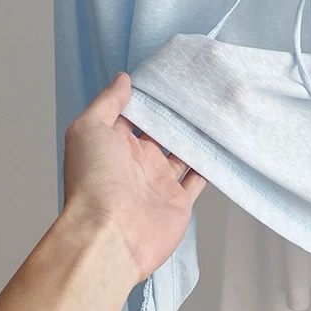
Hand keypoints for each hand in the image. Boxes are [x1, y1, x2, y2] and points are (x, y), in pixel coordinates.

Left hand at [62, 72, 206, 285]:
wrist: (110, 234)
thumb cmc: (94, 180)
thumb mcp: (89, 129)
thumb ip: (107, 103)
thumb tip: (123, 79)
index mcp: (114, 143)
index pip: (134, 114)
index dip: (149, 96)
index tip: (169, 76)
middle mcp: (136, 161)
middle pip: (161, 131)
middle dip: (177, 114)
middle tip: (199, 89)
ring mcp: (158, 182)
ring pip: (182, 153)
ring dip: (196, 136)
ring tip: (215, 112)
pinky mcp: (178, 201)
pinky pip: (197, 179)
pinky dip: (209, 165)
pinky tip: (221, 145)